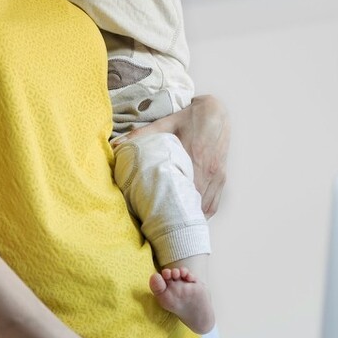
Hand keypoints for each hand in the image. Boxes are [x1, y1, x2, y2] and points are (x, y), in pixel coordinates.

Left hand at [128, 95, 229, 216]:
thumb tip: (116, 144)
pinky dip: (202, 212)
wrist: (217, 112)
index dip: (170, 205)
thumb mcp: (165, 123)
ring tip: (173, 225)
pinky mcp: (222, 177)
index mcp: (194, 157)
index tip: (156, 216)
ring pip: (205, 206)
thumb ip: (141, 134)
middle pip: (194, 202)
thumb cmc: (190, 118)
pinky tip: (190, 217)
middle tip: (161, 225)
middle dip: (178, 215)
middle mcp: (208, 170)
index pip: (183, 188)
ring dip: (191, 216)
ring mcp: (217, 176)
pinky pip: (214, 202)